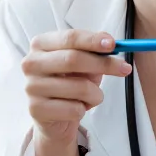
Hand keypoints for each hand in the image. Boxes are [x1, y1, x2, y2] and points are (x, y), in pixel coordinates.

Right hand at [22, 29, 130, 146]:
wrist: (55, 117)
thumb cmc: (70, 83)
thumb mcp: (84, 63)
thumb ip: (94, 51)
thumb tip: (111, 44)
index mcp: (41, 44)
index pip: (69, 38)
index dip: (93, 40)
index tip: (114, 44)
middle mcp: (31, 63)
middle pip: (72, 59)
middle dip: (103, 64)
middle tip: (124, 68)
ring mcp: (31, 87)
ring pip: (78, 88)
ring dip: (96, 94)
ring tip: (92, 96)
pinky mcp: (36, 109)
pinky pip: (74, 109)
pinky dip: (84, 110)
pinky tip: (76, 109)